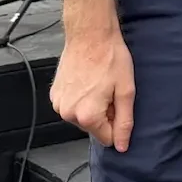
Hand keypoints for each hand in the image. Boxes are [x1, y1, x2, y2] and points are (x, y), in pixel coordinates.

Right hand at [51, 29, 136, 150]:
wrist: (90, 35)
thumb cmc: (110, 57)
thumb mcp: (126, 91)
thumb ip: (124, 121)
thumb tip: (122, 146)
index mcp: (87, 116)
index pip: (107, 138)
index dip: (117, 121)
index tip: (118, 102)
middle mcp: (68, 114)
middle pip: (94, 127)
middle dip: (105, 113)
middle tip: (110, 89)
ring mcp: (59, 104)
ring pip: (82, 117)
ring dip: (93, 105)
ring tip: (99, 83)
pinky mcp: (54, 94)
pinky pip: (72, 106)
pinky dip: (81, 98)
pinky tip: (88, 80)